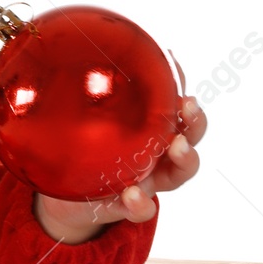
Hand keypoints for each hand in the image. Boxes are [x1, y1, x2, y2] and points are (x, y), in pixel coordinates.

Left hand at [34, 95, 205, 243]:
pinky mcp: (127, 207)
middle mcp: (156, 157)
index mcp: (149, 133)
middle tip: (188, 109)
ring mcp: (146, 183)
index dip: (187, 100)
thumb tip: (80, 54)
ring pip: (178, 174)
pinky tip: (132, 194)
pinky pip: (142, 209)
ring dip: (185, 159)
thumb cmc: (83, 153)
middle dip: (194, 124)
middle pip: (188, 139)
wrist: (67, 200)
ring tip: (177, 147)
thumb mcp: (85, 123)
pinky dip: (141, 203)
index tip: (184, 85)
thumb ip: (89, 98)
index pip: (177, 113)